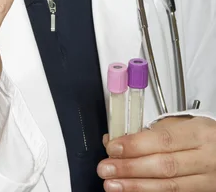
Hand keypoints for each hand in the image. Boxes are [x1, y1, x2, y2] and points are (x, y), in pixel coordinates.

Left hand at [97, 116, 215, 190]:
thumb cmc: (201, 137)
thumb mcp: (181, 126)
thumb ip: (150, 132)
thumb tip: (116, 139)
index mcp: (198, 134)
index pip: (163, 140)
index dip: (136, 145)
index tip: (113, 148)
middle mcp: (205, 158)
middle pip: (164, 166)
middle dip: (131, 168)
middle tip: (106, 169)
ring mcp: (207, 180)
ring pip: (169, 186)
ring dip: (137, 186)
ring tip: (113, 185)